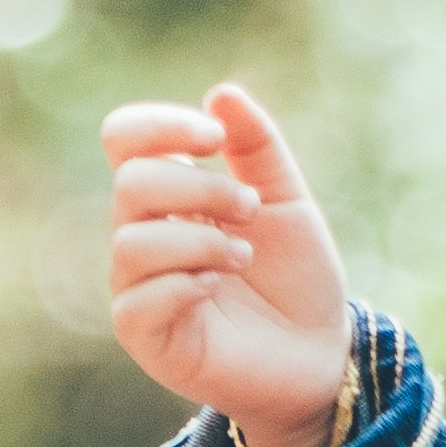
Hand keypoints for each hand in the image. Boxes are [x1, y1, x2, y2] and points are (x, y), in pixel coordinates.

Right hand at [101, 82, 360, 446]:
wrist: (321, 353)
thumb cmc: (296, 277)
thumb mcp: (287, 200)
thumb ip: (257, 147)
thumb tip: (221, 93)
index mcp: (169, 197)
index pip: (125, 140)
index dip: (160, 127)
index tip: (215, 139)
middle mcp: (143, 237)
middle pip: (130, 185)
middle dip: (199, 189)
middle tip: (251, 209)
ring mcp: (139, 288)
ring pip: (131, 243)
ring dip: (200, 241)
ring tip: (242, 256)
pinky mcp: (147, 337)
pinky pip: (135, 302)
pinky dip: (183, 284)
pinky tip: (217, 287)